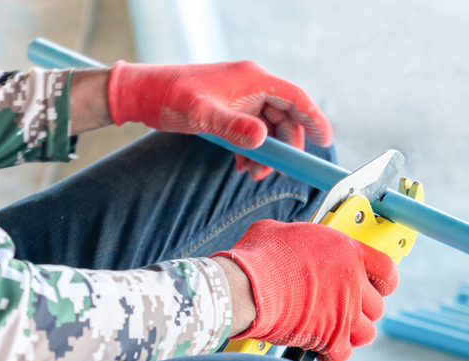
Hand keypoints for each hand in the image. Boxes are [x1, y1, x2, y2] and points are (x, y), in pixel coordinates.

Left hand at [107, 60, 333, 179]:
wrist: (142, 93)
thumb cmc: (170, 97)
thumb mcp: (203, 115)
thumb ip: (234, 128)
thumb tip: (262, 140)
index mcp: (253, 80)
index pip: (296, 98)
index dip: (314, 119)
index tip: (326, 140)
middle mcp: (252, 85)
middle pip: (286, 116)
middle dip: (283, 147)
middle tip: (272, 171)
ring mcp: (242, 96)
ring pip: (269, 126)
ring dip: (266, 152)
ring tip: (251, 172)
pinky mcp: (231, 106)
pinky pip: (253, 129)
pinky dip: (253, 148)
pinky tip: (241, 163)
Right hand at [211, 220, 398, 360]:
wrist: (246, 287)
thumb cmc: (259, 256)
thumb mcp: (280, 231)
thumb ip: (299, 237)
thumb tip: (287, 240)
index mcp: (347, 252)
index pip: (387, 270)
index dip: (384, 282)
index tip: (378, 286)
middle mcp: (353, 282)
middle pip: (377, 306)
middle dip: (363, 310)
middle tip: (345, 310)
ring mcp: (344, 312)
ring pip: (366, 333)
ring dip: (352, 334)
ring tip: (335, 330)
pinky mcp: (330, 338)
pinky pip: (343, 355)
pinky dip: (333, 355)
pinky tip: (320, 350)